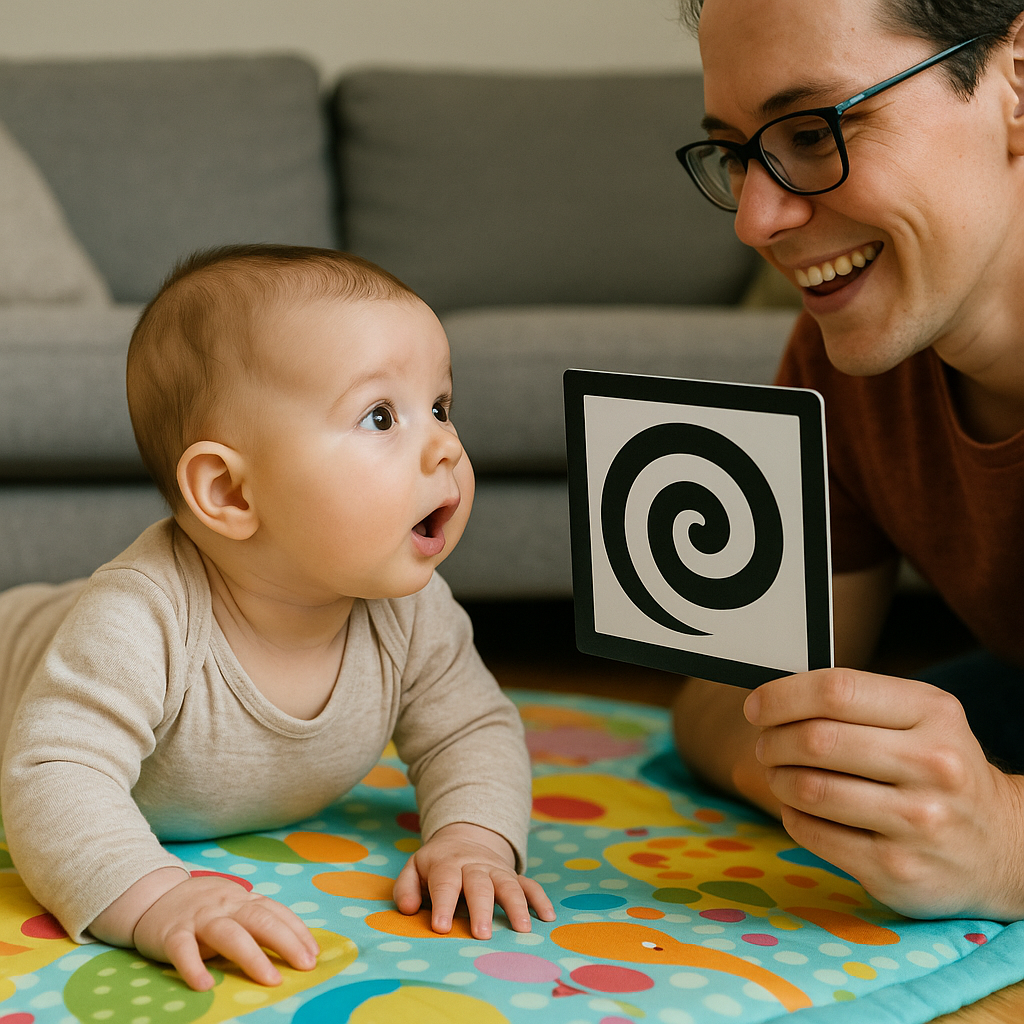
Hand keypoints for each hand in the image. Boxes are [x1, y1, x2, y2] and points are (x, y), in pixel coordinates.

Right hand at [132, 874, 319, 990]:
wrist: (155, 895)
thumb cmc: (204, 907)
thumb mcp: (234, 906)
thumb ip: (257, 920)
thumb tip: (294, 945)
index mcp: (243, 900)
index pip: (276, 912)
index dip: (297, 932)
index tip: (314, 954)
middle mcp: (225, 906)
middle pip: (260, 920)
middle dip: (286, 942)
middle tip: (305, 966)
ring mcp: (199, 918)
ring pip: (229, 934)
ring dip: (252, 956)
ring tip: (270, 979)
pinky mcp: (172, 933)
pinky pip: (183, 950)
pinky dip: (193, 966)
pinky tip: (204, 985)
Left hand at [393, 822, 555, 936]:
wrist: (465, 838)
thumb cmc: (436, 864)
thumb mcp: (414, 868)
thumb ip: (406, 887)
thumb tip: (408, 908)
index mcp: (447, 864)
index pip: (445, 883)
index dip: (443, 904)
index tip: (441, 928)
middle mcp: (474, 866)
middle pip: (479, 885)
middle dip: (481, 909)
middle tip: (481, 935)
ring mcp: (496, 870)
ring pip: (509, 884)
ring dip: (516, 905)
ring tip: (521, 930)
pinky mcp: (513, 875)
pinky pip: (529, 884)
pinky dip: (540, 899)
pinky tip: (547, 918)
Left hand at [745, 668, 1023, 919]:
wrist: (1002, 846)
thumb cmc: (937, 768)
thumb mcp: (919, 719)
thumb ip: (855, 702)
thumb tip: (771, 697)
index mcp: (933, 713)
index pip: (836, 690)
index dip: (782, 695)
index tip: (757, 706)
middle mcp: (933, 765)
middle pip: (816, 739)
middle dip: (772, 740)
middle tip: (765, 745)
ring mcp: (917, 821)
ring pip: (809, 788)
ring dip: (778, 778)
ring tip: (780, 774)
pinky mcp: (896, 868)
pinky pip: (812, 833)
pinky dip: (792, 816)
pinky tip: (800, 809)